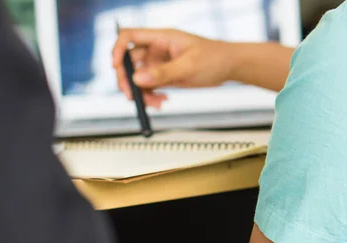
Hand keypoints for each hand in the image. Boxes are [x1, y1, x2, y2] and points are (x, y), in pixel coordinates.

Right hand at [112, 28, 237, 107]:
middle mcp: (157, 49)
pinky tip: (161, 101)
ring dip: (141, 92)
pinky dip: (151, 96)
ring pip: (138, 78)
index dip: (117, 50)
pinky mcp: (165, 76)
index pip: (129, 36)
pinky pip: (149, 87)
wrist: (230, 67)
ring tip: (156, 103)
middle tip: (132, 96)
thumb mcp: (189, 66)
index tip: (116, 67)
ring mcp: (160, 64)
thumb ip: (163, 73)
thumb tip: (138, 79)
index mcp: (161, 37)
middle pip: (128, 61)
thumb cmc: (215, 58)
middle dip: (127, 79)